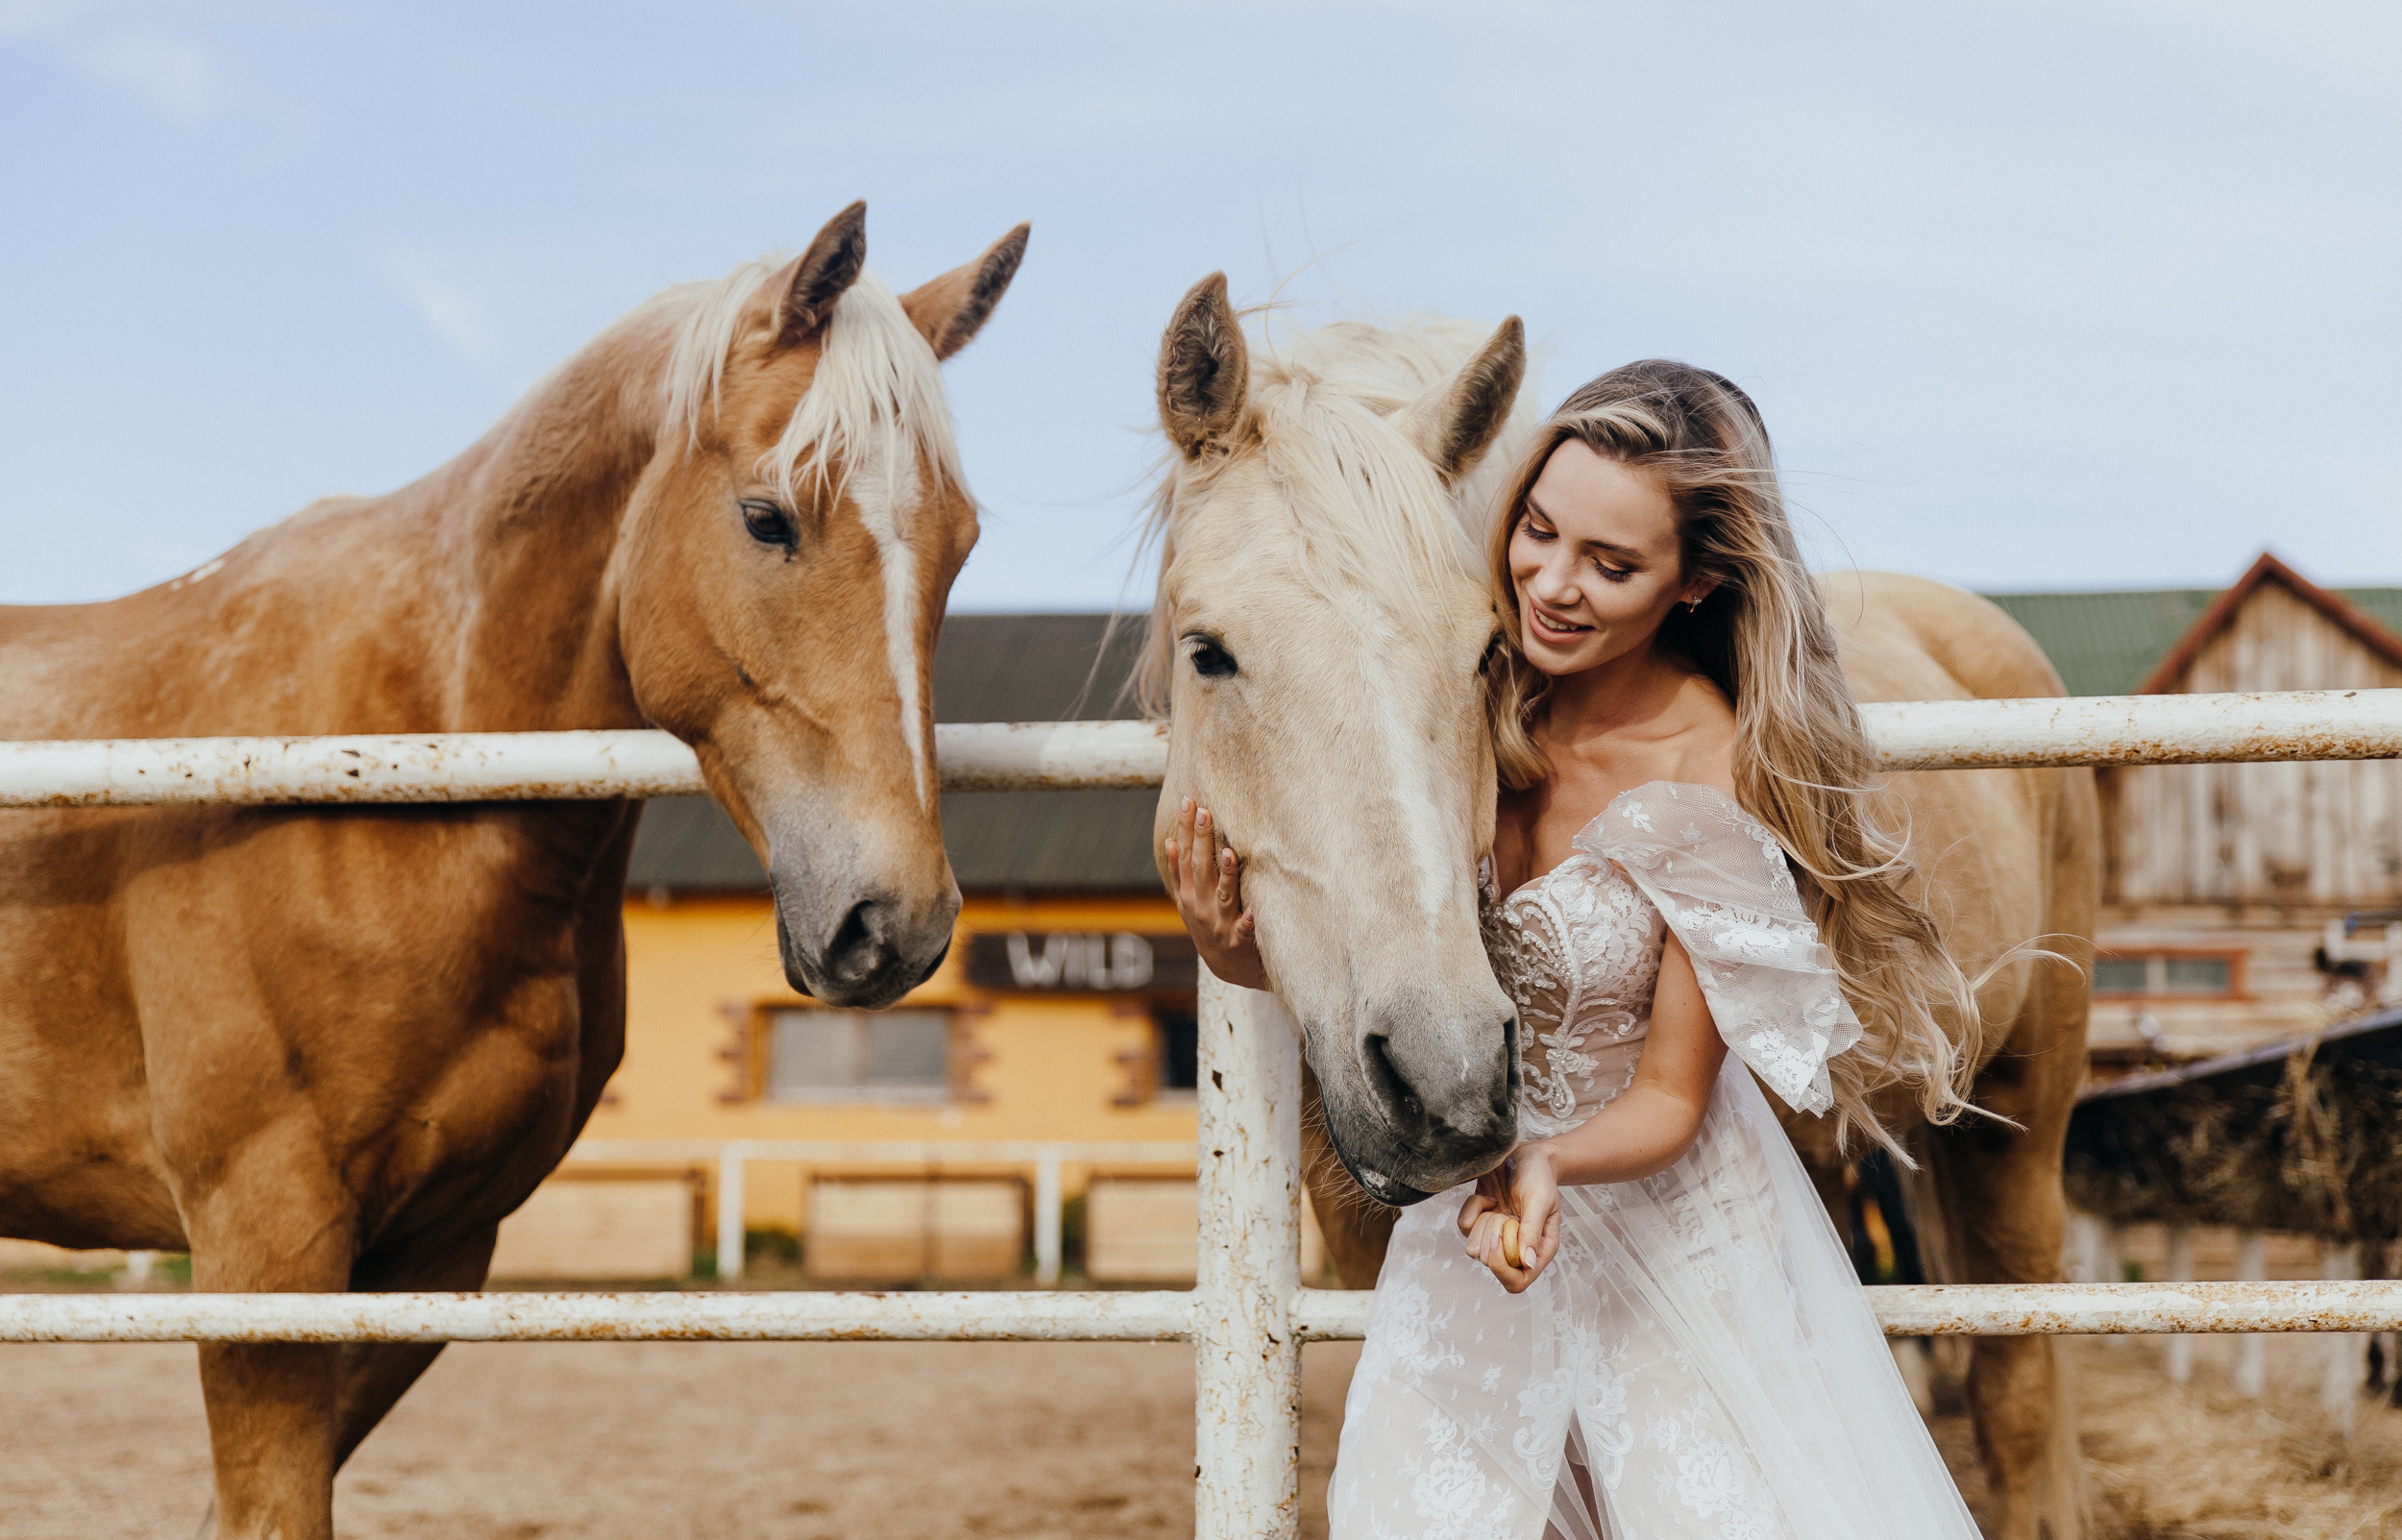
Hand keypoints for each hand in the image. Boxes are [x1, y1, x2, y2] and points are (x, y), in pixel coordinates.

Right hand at [1167, 798, 1268, 991]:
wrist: (1227, 968)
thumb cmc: (1210, 926)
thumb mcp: (1188, 902)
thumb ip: (1180, 873)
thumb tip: (1171, 840)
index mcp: (1189, 895)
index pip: (1185, 856)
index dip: (1186, 829)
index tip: (1189, 802)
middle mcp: (1201, 907)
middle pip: (1201, 869)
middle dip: (1202, 839)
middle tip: (1206, 811)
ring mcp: (1220, 924)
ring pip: (1223, 895)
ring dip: (1226, 874)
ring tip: (1228, 852)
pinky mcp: (1240, 941)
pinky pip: (1245, 929)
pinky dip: (1248, 922)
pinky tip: (1252, 912)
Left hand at [1456, 1145, 1561, 1293]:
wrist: (1525, 1153)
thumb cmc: (1539, 1175)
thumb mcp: (1540, 1199)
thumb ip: (1532, 1230)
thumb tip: (1527, 1263)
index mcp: (1538, 1250)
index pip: (1516, 1282)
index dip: (1501, 1269)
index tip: (1497, 1238)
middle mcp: (1516, 1248)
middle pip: (1489, 1263)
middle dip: (1492, 1235)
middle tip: (1505, 1211)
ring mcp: (1496, 1236)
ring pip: (1473, 1249)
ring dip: (1481, 1223)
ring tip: (1497, 1204)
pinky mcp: (1480, 1221)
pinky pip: (1463, 1227)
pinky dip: (1472, 1209)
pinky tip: (1487, 1197)